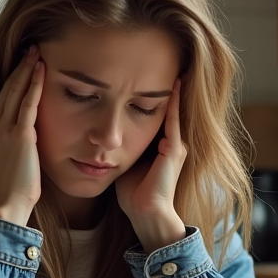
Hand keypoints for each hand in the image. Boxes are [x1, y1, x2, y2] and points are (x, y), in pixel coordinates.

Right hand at [0, 45, 43, 226]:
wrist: (7, 203)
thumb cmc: (13, 187)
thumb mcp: (10, 158)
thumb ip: (16, 140)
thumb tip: (31, 132)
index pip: (2, 96)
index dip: (13, 77)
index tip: (23, 62)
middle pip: (6, 87)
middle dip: (19, 66)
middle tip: (31, 47)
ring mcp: (3, 129)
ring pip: (15, 90)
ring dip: (27, 68)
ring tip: (37, 51)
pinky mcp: (20, 135)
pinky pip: (28, 103)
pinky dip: (35, 84)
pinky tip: (42, 70)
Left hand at [115, 79, 187, 250]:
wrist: (146, 213)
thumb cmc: (132, 194)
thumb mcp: (124, 163)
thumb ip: (120, 147)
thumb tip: (101, 135)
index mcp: (162, 147)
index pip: (157, 115)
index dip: (152, 96)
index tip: (146, 76)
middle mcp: (173, 144)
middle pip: (167, 110)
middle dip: (164, 88)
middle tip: (166, 64)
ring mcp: (176, 146)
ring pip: (173, 112)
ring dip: (173, 91)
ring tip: (173, 67)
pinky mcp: (175, 151)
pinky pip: (173, 121)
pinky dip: (173, 104)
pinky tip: (172, 86)